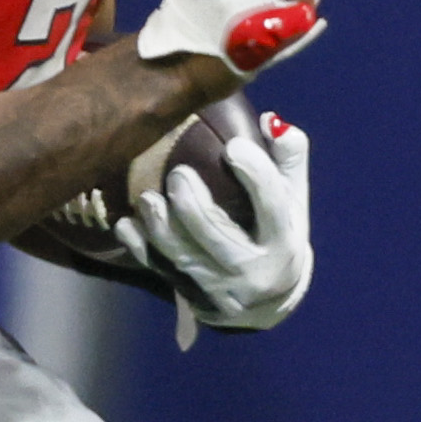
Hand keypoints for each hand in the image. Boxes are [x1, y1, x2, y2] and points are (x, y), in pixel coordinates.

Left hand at [123, 114, 313, 341]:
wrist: (269, 300)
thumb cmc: (278, 233)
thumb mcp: (294, 199)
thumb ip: (289, 158)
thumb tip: (270, 121)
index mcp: (283, 241)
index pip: (273, 205)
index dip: (255, 174)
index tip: (233, 146)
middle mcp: (255, 270)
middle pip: (218, 236)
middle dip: (193, 206)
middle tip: (177, 173)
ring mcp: (222, 288)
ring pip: (185, 257)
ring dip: (160, 227)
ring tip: (147, 198)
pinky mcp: (195, 297)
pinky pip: (163, 272)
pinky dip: (141, 248)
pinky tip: (126, 225)